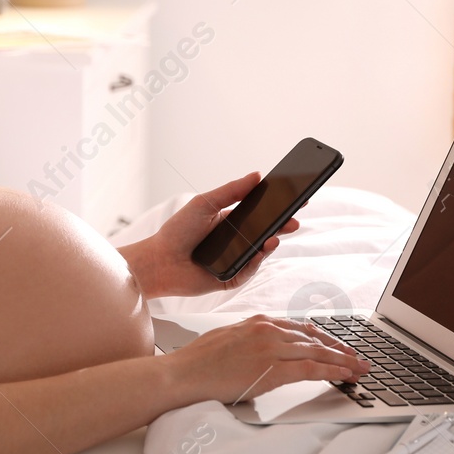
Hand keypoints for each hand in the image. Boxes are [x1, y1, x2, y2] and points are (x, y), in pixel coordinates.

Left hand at [120, 172, 299, 298]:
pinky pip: (248, 271)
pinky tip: (259, 251)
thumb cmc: (177, 231)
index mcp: (231, 221)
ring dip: (270, 244)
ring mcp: (235, 261)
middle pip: (265, 233)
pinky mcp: (231, 278)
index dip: (277, 207)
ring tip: (277, 234)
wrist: (159, 261)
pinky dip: (255, 262)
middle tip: (294, 219)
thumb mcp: (204, 204)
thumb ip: (231, 191)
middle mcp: (236, 241)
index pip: (260, 213)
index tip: (295, 198)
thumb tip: (257, 175)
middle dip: (281, 226)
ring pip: (260, 253)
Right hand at [169, 315, 366, 403]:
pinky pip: (312, 369)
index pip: (299, 328)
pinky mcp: (272, 368)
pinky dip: (333, 372)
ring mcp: (271, 348)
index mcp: (258, 321)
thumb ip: (249, 341)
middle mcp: (268, 329)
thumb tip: (260, 352)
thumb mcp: (227, 340)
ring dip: (343, 361)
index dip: (322, 338)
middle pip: (314, 339)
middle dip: (339, 349)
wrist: (183, 373)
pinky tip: (346, 376)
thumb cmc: (198, 362)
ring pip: (318, 352)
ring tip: (360, 368)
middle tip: (357, 357)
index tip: (336, 346)